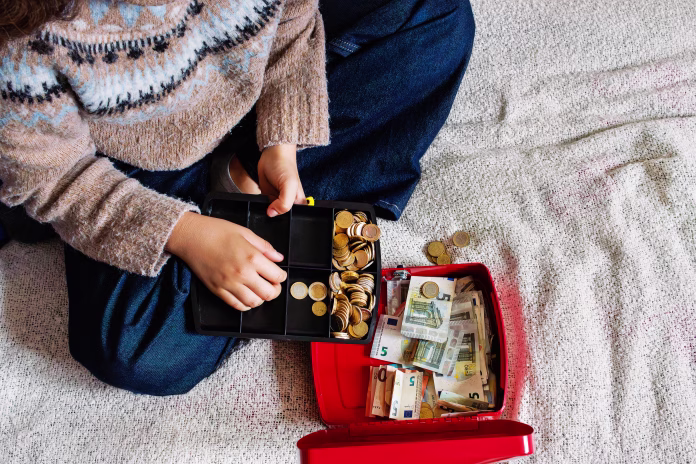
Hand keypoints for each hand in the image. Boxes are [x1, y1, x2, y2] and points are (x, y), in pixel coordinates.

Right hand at [166, 212, 286, 310]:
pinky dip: (245, 305)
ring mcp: (229, 284)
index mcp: (252, 257)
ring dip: (261, 299)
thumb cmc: (216, 231)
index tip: (280, 274)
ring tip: (260, 291)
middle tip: (274, 285)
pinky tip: (247, 297)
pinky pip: (236, 305)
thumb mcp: (245, 233)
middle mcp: (242, 273)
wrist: (190, 236)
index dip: (282, 276)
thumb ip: (264, 247)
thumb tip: (278, 257)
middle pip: (268, 293)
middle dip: (275, 291)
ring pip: (253, 303)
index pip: (277, 276)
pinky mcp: (217, 290)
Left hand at [257, 144, 305, 216]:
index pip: (294, 220)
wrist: (273, 154)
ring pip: (271, 214)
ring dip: (266, 211)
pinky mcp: (268, 198)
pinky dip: (260, 206)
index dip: (286, 221)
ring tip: (267, 202)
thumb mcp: (289, 185)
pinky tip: (261, 202)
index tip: (279, 216)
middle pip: (282, 219)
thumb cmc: (284, 167)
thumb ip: (284, 203)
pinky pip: (263, 207)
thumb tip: (272, 213)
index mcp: (299, 204)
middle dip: (276, 217)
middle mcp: (289, 204)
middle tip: (272, 208)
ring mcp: (277, 201)